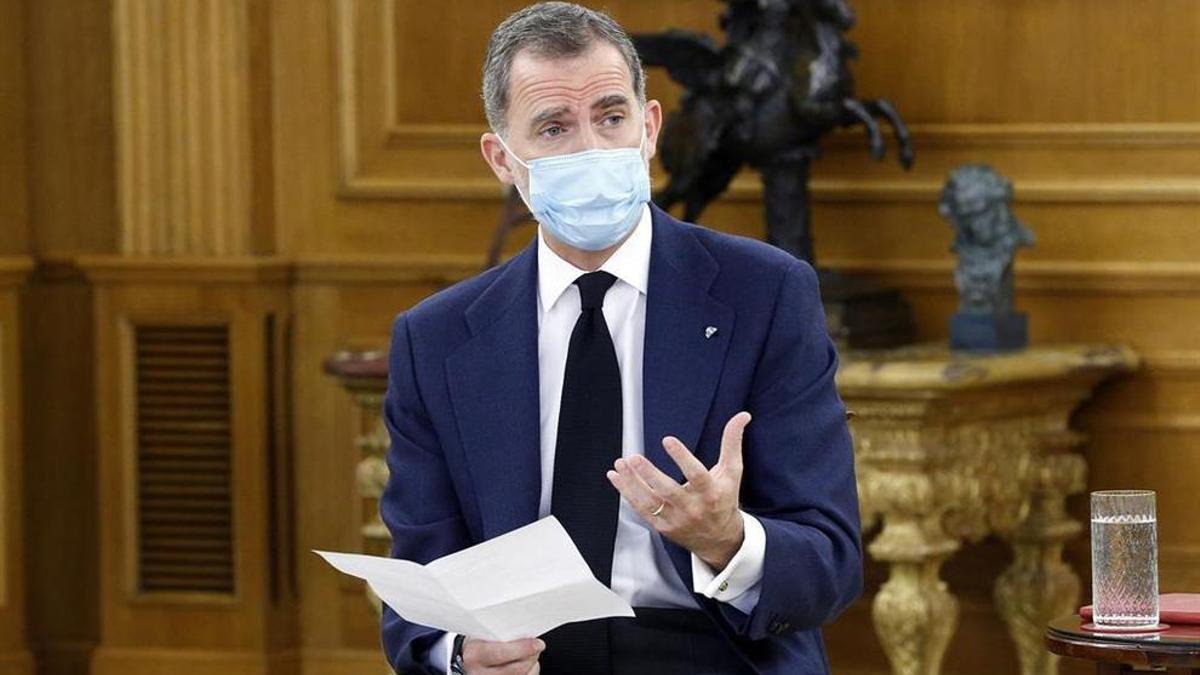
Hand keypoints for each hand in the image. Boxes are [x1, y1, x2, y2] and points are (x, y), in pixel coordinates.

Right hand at [461, 637, 542, 674]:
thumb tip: (526, 634)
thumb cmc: (477, 643)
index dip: (522, 649)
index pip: (500, 653)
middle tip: (539, 645)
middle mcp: (479, 673)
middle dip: (531, 657)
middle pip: (515, 669)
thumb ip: (500, 634)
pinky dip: (530, 673)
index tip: (537, 643)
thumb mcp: (481, 633)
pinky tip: (530, 665)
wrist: (464, 659)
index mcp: (474, 655)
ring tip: (533, 653)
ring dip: (532, 665)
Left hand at [606, 411, 751, 569]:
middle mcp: (693, 508)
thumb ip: (732, 442)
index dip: (682, 458)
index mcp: (711, 493)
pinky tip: (616, 476)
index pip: (696, 475)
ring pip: (650, 501)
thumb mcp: (732, 472)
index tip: (668, 440)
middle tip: (634, 458)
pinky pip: (641, 509)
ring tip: (621, 463)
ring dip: (632, 482)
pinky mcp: (662, 526)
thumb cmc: (724, 499)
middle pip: (668, 491)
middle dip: (649, 474)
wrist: (719, 539)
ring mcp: (675, 519)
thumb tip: (742, 415)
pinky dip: (626, 493)